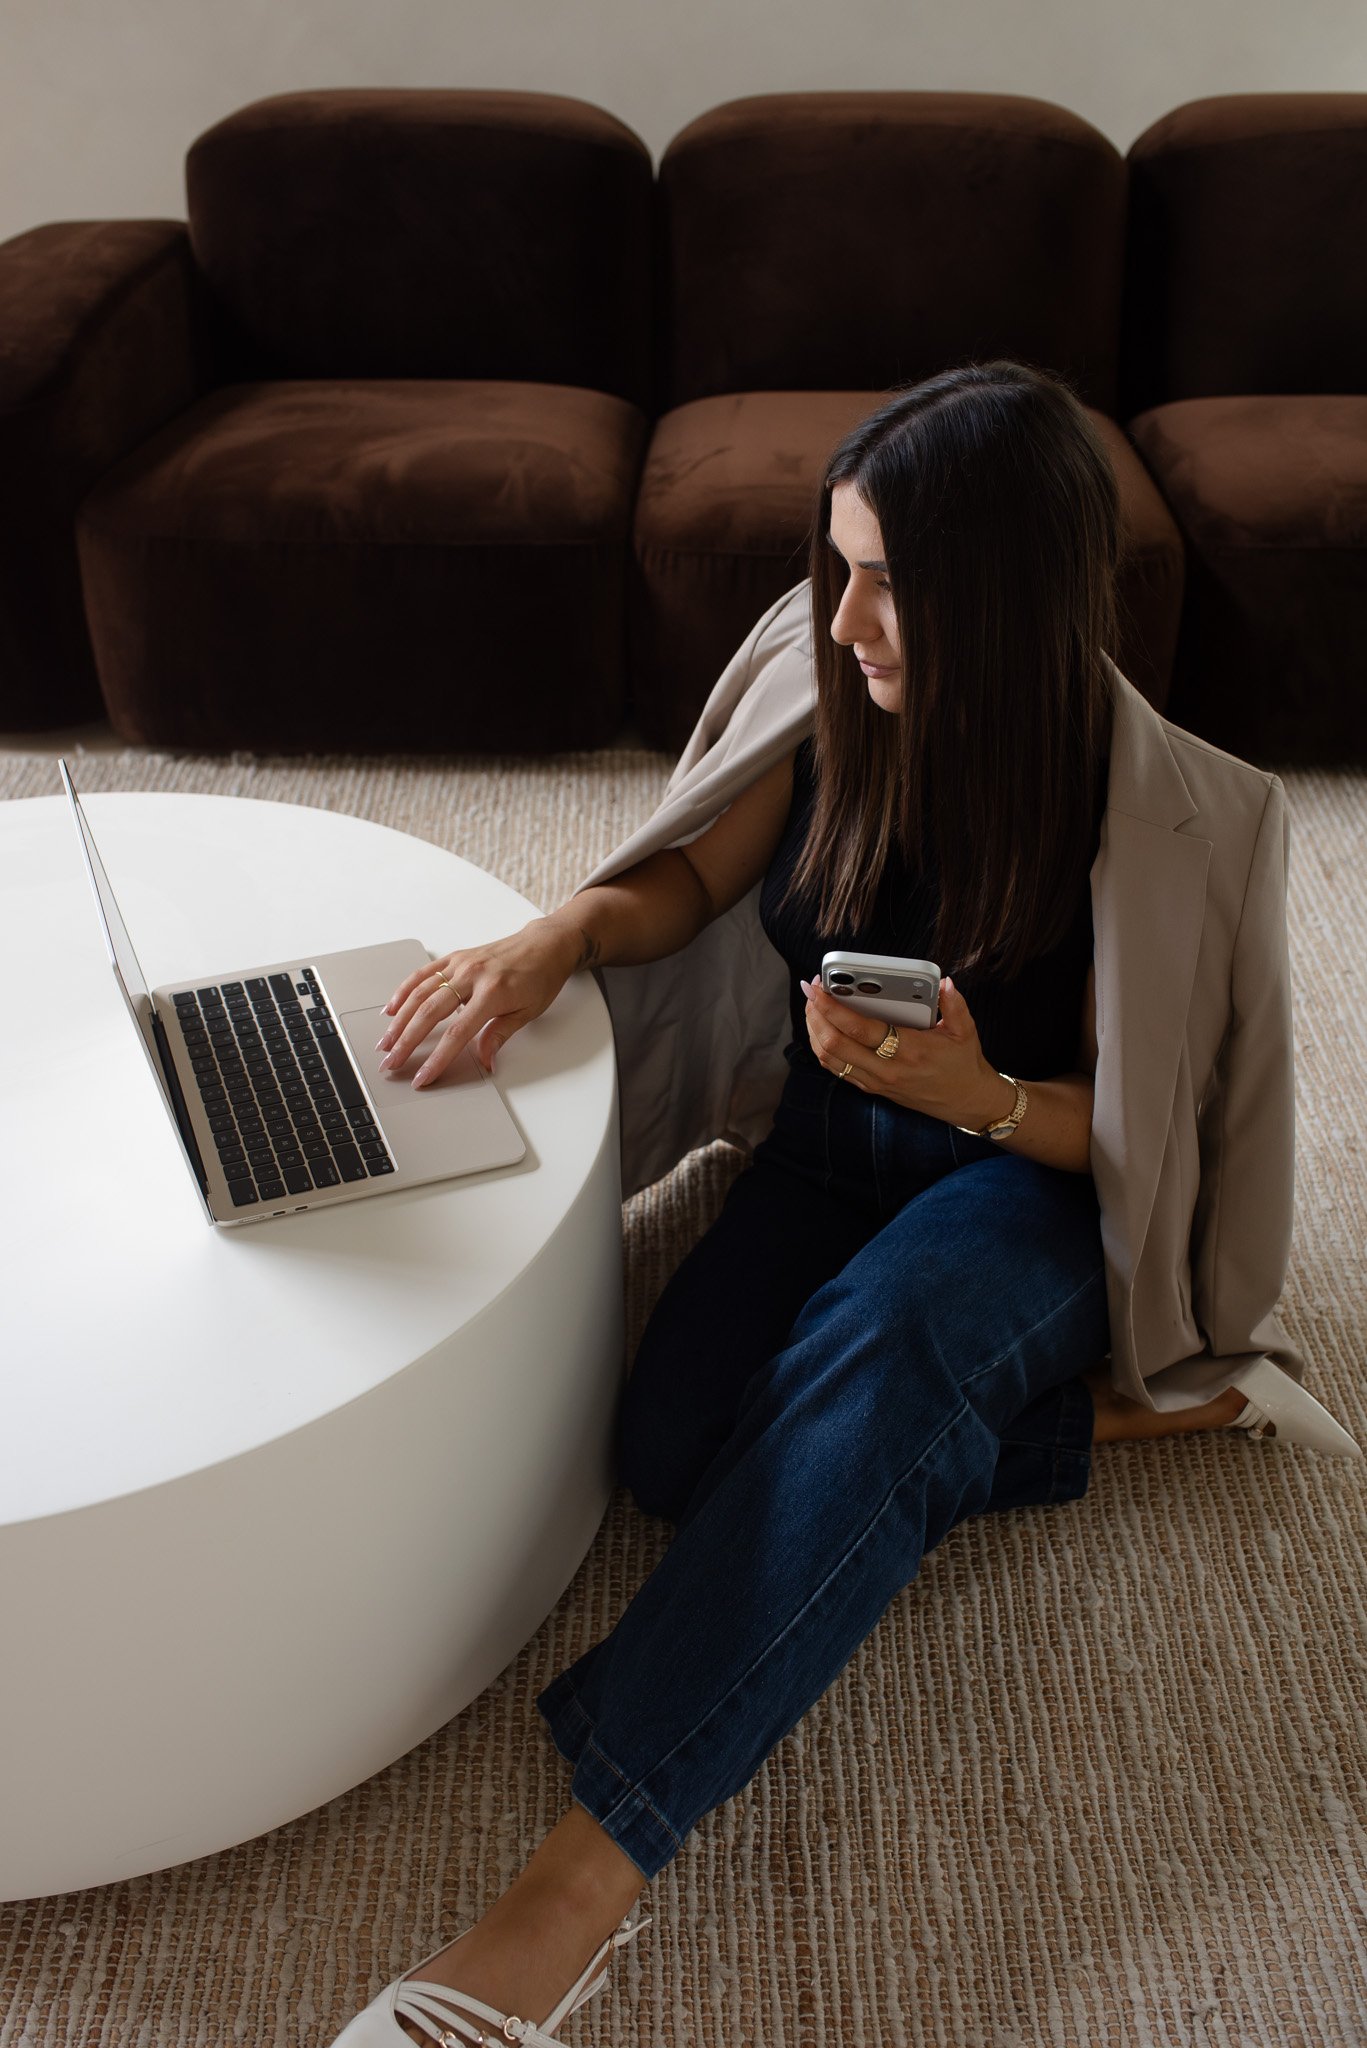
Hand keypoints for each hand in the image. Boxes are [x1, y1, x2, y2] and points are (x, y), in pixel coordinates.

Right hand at [377, 915, 585, 1087]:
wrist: (545, 945)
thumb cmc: (541, 977)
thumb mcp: (528, 1012)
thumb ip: (500, 1036)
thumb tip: (484, 1062)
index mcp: (493, 993)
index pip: (458, 1033)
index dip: (437, 1058)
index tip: (422, 1076)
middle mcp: (472, 976)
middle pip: (430, 1013)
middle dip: (407, 1042)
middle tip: (391, 1063)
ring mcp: (461, 964)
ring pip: (420, 993)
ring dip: (399, 1020)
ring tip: (385, 1043)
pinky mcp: (455, 957)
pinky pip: (424, 974)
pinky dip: (405, 991)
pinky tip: (392, 1009)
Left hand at [798, 974, 1003, 1128]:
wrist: (966, 1101)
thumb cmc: (963, 1064)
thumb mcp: (965, 1031)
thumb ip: (954, 1005)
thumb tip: (945, 983)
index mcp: (908, 1051)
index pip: (859, 1029)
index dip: (833, 1007)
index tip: (819, 987)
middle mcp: (887, 1070)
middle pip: (834, 1044)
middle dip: (815, 1015)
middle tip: (810, 991)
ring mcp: (876, 1081)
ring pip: (829, 1059)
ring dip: (814, 1031)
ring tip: (812, 1006)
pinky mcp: (872, 1088)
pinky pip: (837, 1069)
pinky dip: (822, 1047)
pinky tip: (822, 1028)